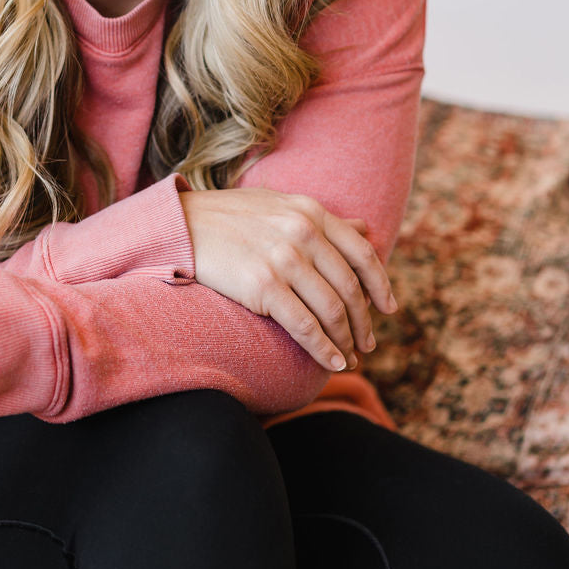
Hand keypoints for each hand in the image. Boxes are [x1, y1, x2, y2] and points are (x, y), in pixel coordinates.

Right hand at [180, 188, 396, 371]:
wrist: (179, 225)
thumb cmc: (227, 216)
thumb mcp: (278, 205)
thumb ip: (321, 218)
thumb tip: (366, 228)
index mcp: (310, 211)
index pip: (362, 253)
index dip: (381, 285)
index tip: (388, 308)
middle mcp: (302, 231)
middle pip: (350, 286)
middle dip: (364, 320)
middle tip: (367, 342)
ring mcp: (284, 258)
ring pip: (332, 310)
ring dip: (347, 340)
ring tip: (349, 357)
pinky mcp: (263, 286)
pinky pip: (305, 326)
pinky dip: (324, 349)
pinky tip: (332, 363)